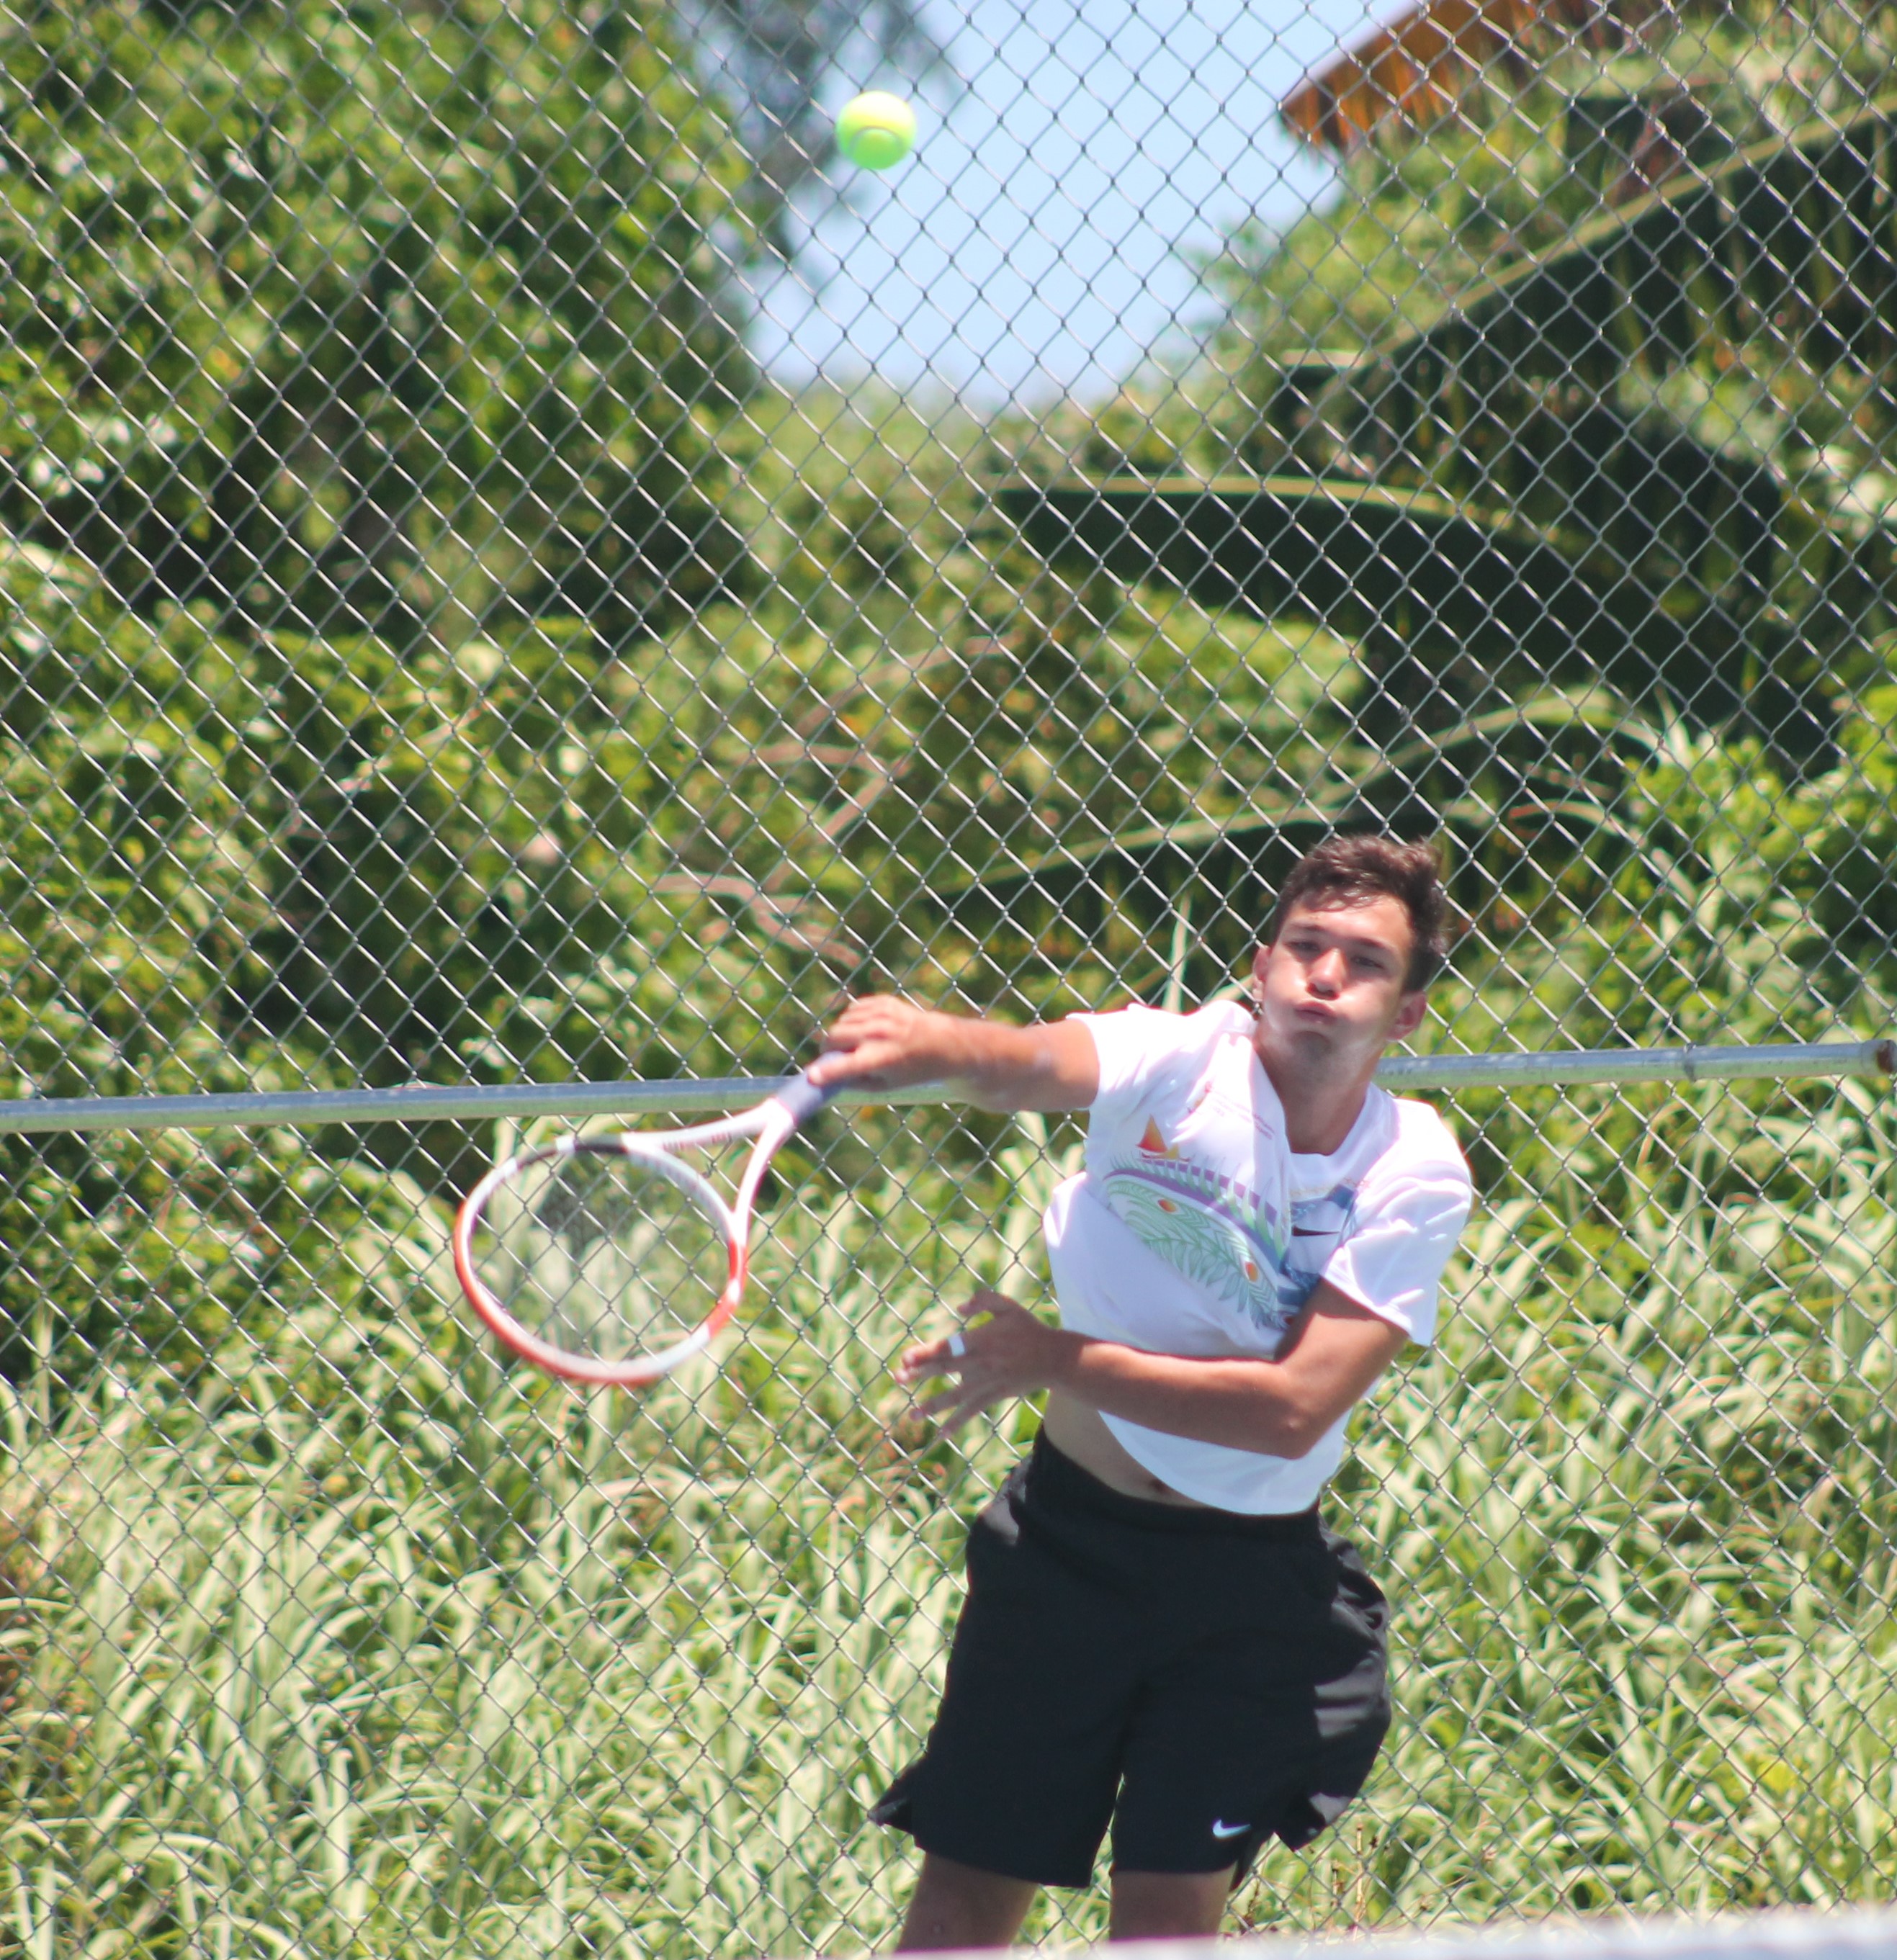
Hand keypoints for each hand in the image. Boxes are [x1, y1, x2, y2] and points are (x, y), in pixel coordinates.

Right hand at [806, 995, 961, 1091]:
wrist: (941, 1043)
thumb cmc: (911, 1070)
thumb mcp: (885, 1085)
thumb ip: (853, 1080)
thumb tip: (822, 1075)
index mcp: (882, 1058)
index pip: (849, 1065)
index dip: (827, 1072)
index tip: (811, 1077)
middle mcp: (881, 1034)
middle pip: (834, 1036)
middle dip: (828, 1048)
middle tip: (832, 1057)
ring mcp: (882, 1014)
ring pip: (841, 1021)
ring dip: (841, 1034)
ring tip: (857, 1044)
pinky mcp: (883, 1002)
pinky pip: (853, 1010)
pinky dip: (852, 1021)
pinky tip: (866, 1030)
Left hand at [895, 1289, 1077, 1430]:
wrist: (1054, 1358)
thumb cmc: (1029, 1329)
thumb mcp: (1008, 1307)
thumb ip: (983, 1301)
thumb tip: (959, 1309)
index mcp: (981, 1340)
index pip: (947, 1347)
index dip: (925, 1353)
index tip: (905, 1358)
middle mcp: (981, 1362)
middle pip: (944, 1369)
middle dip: (919, 1374)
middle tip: (897, 1379)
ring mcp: (988, 1381)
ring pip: (955, 1396)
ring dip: (933, 1406)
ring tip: (912, 1416)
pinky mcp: (995, 1395)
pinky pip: (973, 1411)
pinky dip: (957, 1422)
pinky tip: (942, 1433)